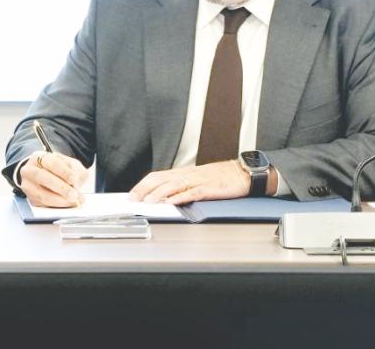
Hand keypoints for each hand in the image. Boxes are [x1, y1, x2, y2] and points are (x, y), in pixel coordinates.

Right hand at [19, 151, 87, 207]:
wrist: (47, 176)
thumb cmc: (59, 170)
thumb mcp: (70, 164)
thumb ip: (75, 170)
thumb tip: (76, 185)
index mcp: (39, 157)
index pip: (50, 162)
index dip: (63, 171)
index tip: (74, 179)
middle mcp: (29, 170)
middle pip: (42, 177)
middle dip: (61, 188)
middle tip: (74, 194)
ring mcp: (28, 186)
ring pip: (41, 194)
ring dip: (59, 200)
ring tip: (73, 201)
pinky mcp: (30, 199)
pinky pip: (42, 205)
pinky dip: (56, 206)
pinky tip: (66, 204)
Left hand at [127, 160, 250, 204]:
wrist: (242, 173)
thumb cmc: (219, 177)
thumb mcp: (196, 179)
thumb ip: (180, 186)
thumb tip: (162, 197)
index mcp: (183, 172)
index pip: (157, 176)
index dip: (142, 185)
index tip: (132, 194)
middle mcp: (188, 174)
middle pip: (161, 179)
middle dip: (145, 189)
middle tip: (133, 199)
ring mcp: (198, 180)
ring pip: (174, 185)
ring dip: (159, 193)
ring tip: (148, 201)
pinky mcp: (210, 188)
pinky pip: (192, 192)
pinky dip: (180, 197)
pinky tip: (172, 202)